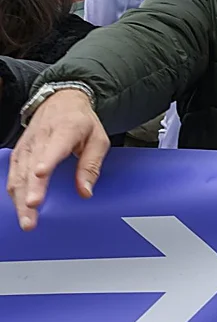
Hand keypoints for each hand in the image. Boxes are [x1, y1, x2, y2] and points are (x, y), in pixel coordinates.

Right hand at [6, 90, 108, 230]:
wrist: (61, 100)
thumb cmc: (82, 122)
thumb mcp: (98, 138)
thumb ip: (91, 165)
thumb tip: (85, 192)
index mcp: (64, 130)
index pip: (53, 147)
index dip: (46, 161)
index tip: (40, 174)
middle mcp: (41, 139)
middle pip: (31, 169)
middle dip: (30, 194)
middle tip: (32, 218)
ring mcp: (27, 146)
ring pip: (19, 176)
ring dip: (20, 200)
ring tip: (27, 221)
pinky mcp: (19, 153)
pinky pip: (13, 175)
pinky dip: (15, 192)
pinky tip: (19, 208)